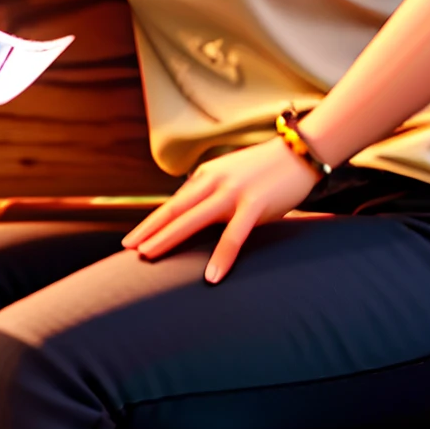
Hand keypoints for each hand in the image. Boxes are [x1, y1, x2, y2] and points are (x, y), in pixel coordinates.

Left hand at [121, 139, 319, 282]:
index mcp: (207, 175)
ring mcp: (234, 192)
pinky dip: (222, 256)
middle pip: (174, 209)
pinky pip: (235, 235)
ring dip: (169, 238)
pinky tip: (211, 277)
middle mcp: (214, 181)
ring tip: (149, 256)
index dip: (151, 222)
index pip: (173, 203)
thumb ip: (212, 192)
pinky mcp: (256, 204)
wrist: (301, 152)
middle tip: (128, 249)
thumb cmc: (267, 169)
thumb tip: (193, 213)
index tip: (132, 240)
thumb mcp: (232, 176)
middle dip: (149, 230)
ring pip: (193, 219)